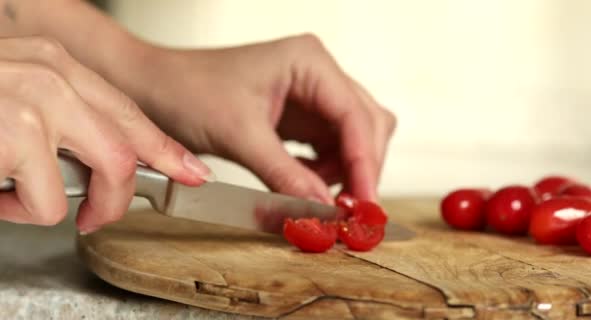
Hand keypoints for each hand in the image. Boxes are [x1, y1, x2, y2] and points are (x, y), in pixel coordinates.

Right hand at [0, 36, 211, 231]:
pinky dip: (24, 213)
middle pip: (128, 147)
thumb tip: (85, 161)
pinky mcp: (16, 136)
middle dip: (121, 195)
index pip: (126, 112)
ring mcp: (40, 104)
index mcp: (56, 65)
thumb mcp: (11, 96)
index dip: (164, 149)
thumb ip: (57, 119)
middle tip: (100, 216)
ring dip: (58, 206)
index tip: (195, 172)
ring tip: (17, 200)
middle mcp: (54, 78)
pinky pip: (48, 204)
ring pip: (105, 176)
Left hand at [135, 34, 395, 202]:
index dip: (365, 163)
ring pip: (351, 141)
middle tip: (350, 211)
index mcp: (308, 63)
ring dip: (344, 174)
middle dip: (360, 170)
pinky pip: (328, 150)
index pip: (355, 115)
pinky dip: (325, 174)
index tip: (364, 203)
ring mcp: (309, 98)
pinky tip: (307, 188)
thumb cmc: (186, 91)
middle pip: (365, 127)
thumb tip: (322, 212)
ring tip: (321, 201)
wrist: (153, 90)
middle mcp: (316, 76)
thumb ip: (285, 176)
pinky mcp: (297, 120)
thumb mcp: (239, 135)